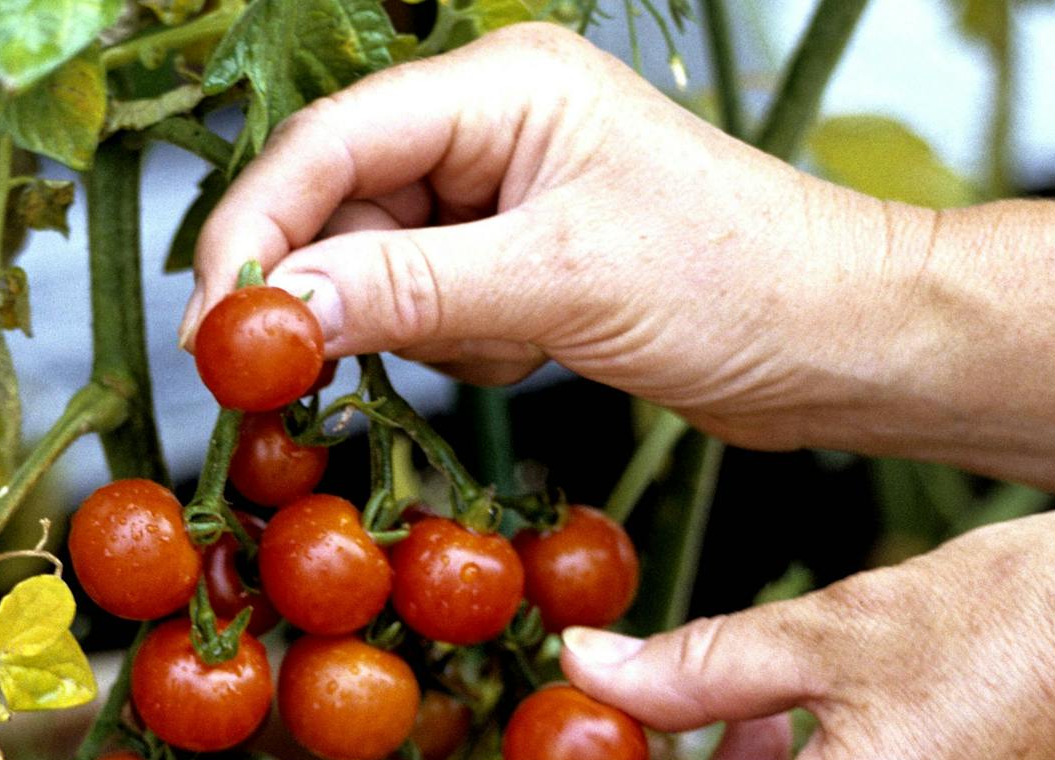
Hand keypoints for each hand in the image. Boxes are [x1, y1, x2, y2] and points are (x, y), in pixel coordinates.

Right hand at [180, 22, 923, 453]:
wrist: (842, 343)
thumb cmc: (739, 280)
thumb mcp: (559, 282)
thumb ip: (405, 291)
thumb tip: (274, 309)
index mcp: (500, 87)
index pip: (329, 146)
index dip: (256, 231)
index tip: (212, 326)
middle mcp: (489, 127)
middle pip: (338, 207)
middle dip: (327, 293)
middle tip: (283, 377)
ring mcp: (502, 195)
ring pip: (376, 268)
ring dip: (411, 330)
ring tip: (506, 347)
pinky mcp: (516, 259)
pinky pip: (426, 308)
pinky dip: (455, 349)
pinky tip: (528, 355)